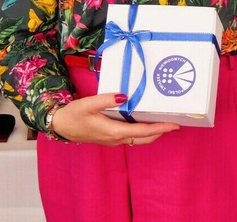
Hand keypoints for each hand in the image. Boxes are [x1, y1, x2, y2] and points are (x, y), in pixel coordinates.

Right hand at [50, 92, 179, 145]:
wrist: (60, 126)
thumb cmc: (73, 115)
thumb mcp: (88, 104)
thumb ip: (106, 100)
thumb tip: (124, 96)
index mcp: (114, 131)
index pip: (143, 132)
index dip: (160, 128)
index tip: (174, 125)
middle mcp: (116, 139)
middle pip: (145, 138)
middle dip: (161, 132)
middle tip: (175, 123)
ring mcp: (114, 140)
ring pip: (139, 139)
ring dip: (153, 132)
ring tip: (164, 122)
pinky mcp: (111, 137)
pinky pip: (132, 137)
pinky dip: (142, 131)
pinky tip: (145, 121)